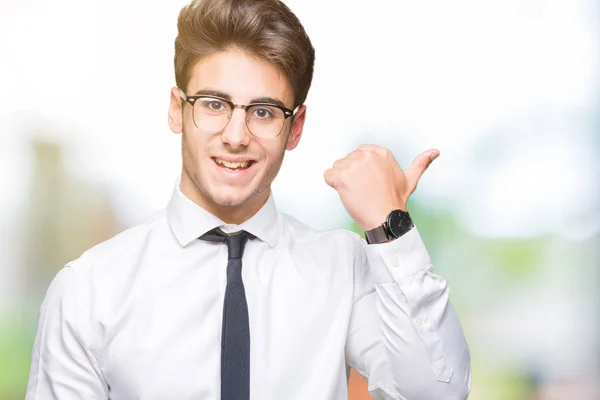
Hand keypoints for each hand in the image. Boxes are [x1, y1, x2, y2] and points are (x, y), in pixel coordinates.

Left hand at [324, 145, 438, 230]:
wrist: (385, 218)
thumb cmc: (395, 201)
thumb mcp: (410, 179)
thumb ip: (421, 163)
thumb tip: (435, 151)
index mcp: (381, 152)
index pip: (359, 154)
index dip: (362, 170)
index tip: (370, 182)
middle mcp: (367, 155)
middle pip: (347, 161)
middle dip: (352, 175)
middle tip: (365, 190)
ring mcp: (354, 165)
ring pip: (337, 168)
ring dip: (342, 181)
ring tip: (358, 193)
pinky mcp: (342, 176)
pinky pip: (328, 176)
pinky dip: (333, 186)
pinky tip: (347, 194)